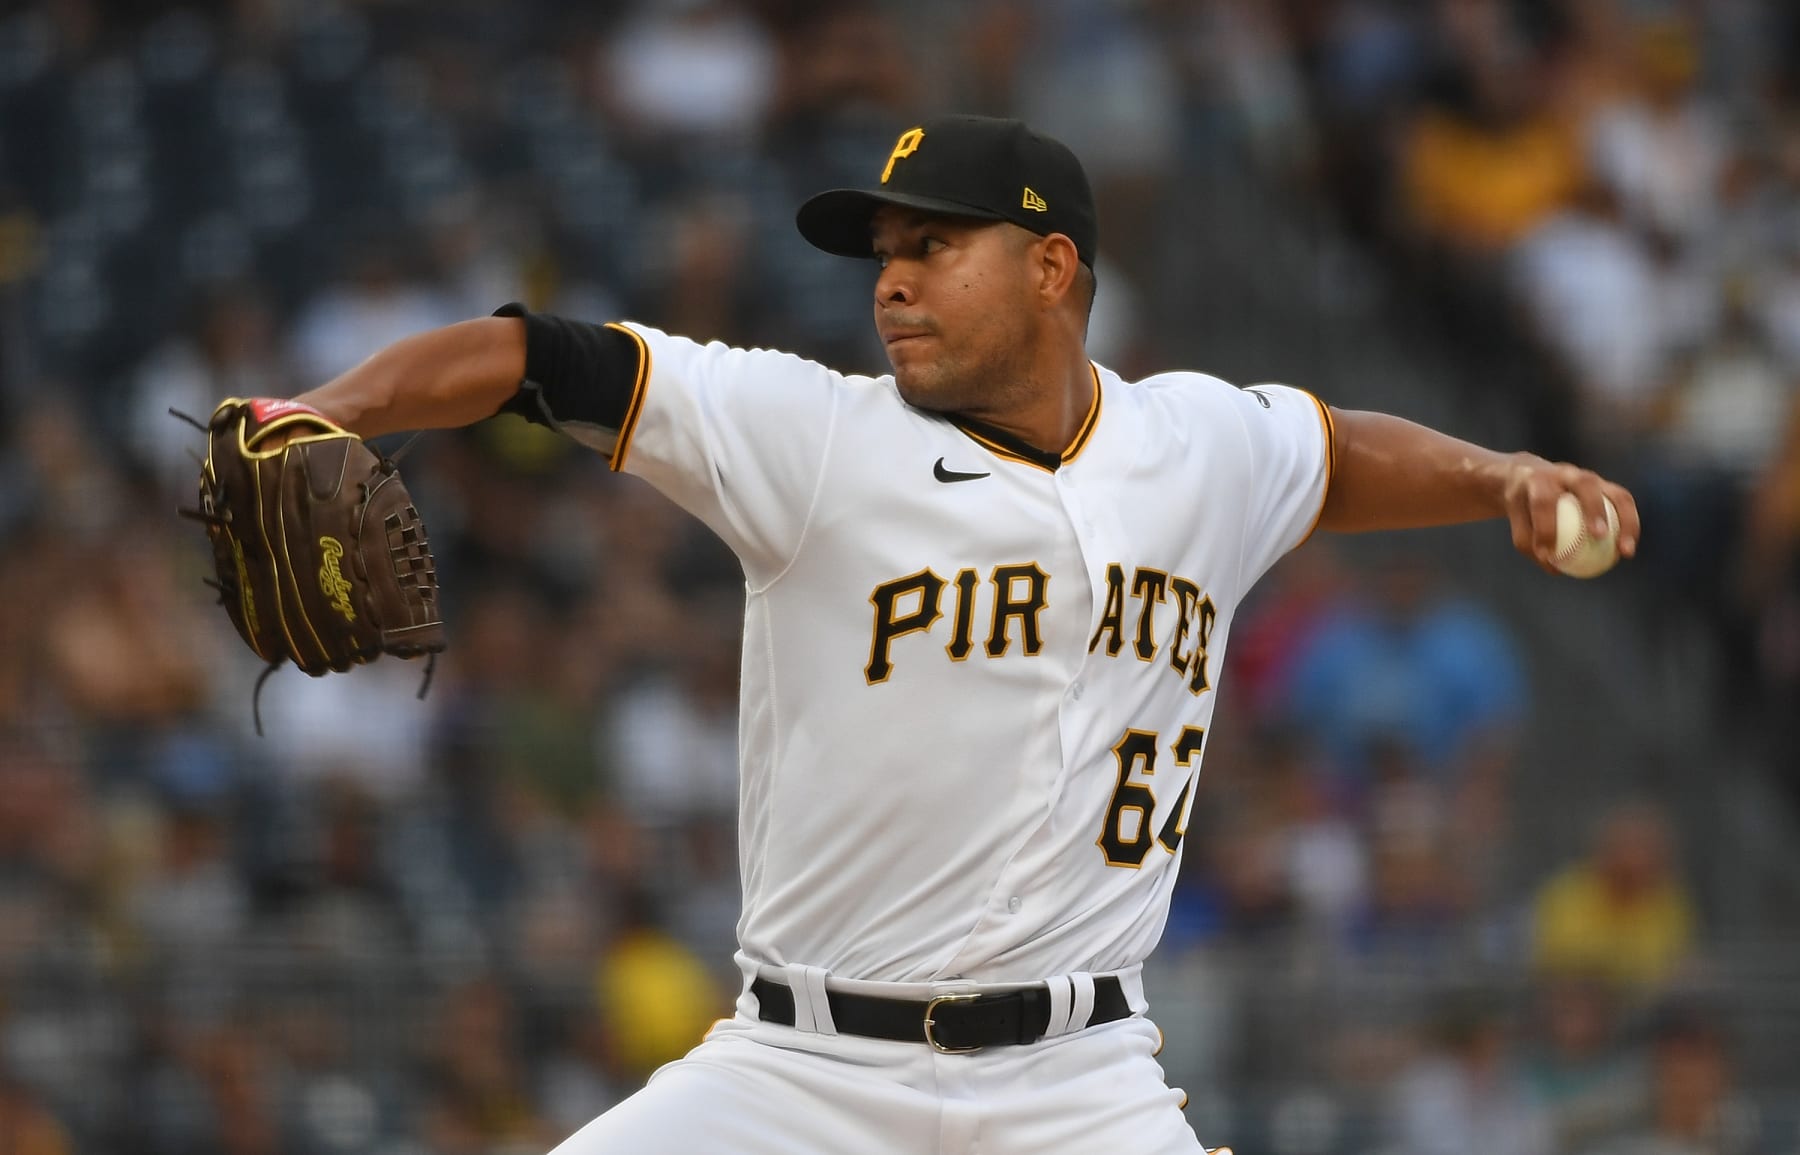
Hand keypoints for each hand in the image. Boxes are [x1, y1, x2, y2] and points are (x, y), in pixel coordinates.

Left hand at [1501, 454, 1639, 573]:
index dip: (1546, 527)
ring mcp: (1590, 477)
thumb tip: (1555, 568)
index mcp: (1539, 478)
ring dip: (1626, 521)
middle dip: (1595, 509)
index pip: (1543, 500)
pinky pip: (1623, 504)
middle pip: (1586, 483)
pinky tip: (1626, 550)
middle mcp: (1567, 472)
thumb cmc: (1522, 503)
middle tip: (1600, 537)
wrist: (1528, 475)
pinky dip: (1629, 525)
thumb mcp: (1516, 518)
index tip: (1547, 555)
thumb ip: (1528, 541)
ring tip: (1625, 551)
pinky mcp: (1605, 485)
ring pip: (1615, 493)